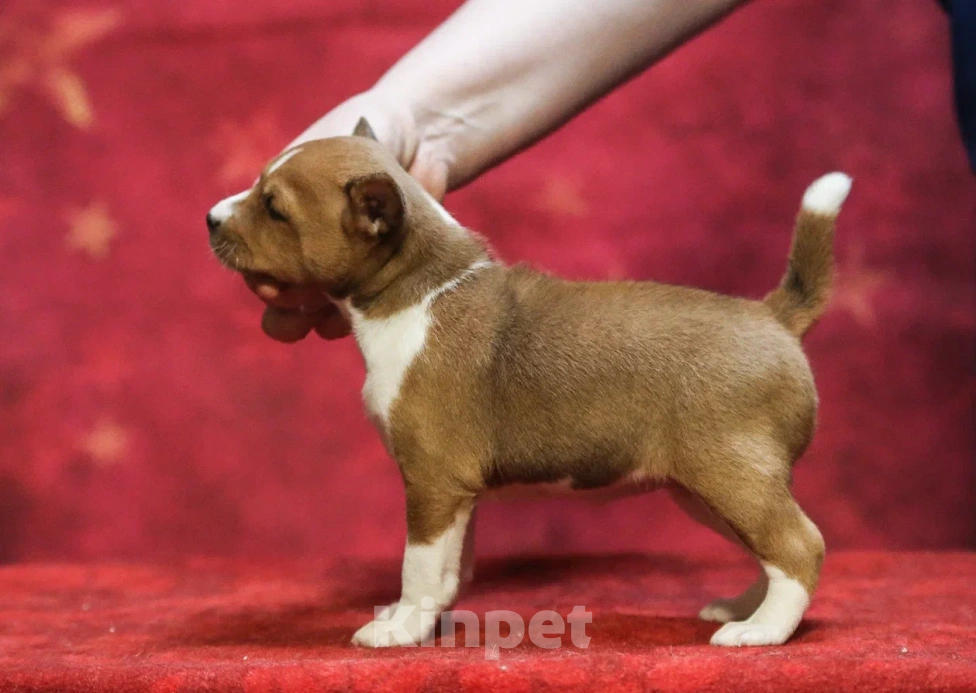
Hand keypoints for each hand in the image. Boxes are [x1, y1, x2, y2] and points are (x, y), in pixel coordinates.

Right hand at [247, 89, 453, 342]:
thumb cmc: (358, 138)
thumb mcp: (308, 160)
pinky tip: (341, 320)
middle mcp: (302, 239)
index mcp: (278, 210)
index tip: (269, 282)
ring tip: (310, 319)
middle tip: (288, 297)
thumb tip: (222, 222)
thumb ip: (270, 189)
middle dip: (276, 298)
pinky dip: (337, 320)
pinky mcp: (371, 277)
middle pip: (273, 286)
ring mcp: (337, 261)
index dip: (253, 271)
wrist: (423, 138)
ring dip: (300, 317)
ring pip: (305, 306)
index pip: (248, 253)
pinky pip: (345, 312)